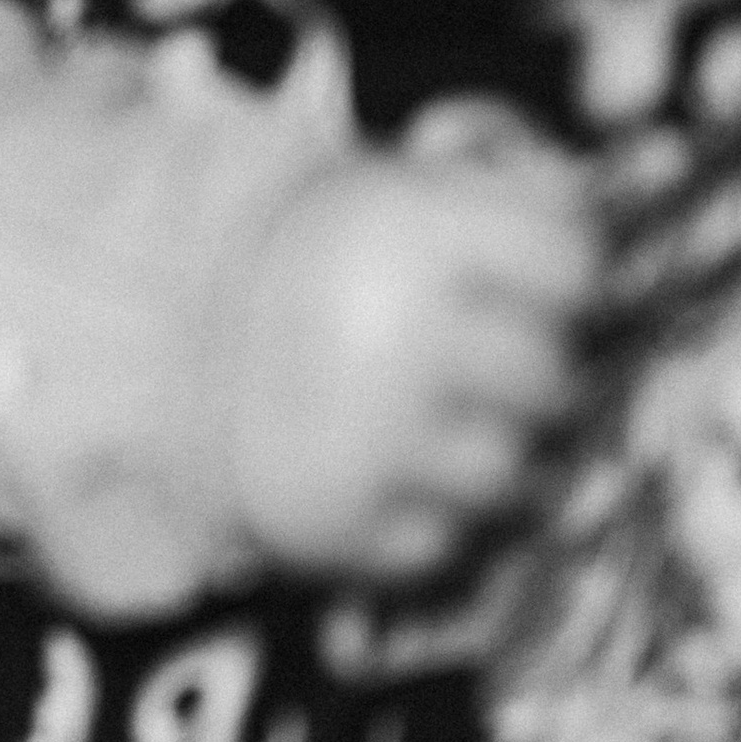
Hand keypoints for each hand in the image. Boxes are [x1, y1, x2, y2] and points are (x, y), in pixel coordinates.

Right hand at [218, 125, 598, 583]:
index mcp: (408, 234)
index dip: (564, 277)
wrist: (143, 336)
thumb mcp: (381, 196)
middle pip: (547, 376)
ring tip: (438, 425)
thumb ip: (486, 204)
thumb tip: (597, 213)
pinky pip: (441, 545)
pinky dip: (429, 519)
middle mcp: (397, 336)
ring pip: (507, 473)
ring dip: (488, 454)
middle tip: (483, 365)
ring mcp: (369, 440)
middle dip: (527, 374)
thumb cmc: (297, 260)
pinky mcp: (338, 525)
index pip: (569, 261)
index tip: (539, 285)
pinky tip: (393, 474)